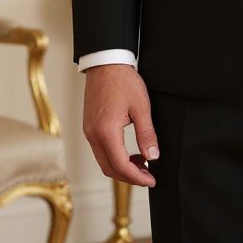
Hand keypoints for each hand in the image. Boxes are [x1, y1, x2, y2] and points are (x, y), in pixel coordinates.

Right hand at [82, 64, 159, 187]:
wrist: (106, 62)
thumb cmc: (123, 81)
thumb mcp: (141, 107)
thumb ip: (146, 134)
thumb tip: (153, 157)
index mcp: (106, 132)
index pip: (120, 166)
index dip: (137, 177)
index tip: (152, 180)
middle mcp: (93, 135)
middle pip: (109, 168)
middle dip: (129, 177)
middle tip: (148, 175)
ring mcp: (88, 131)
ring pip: (103, 161)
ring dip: (121, 167)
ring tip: (142, 163)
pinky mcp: (89, 126)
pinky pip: (100, 150)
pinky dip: (114, 156)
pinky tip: (129, 152)